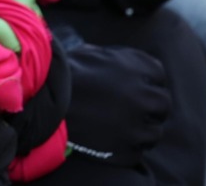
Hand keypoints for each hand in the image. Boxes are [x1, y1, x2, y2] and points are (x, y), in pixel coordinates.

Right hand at [64, 42, 170, 166]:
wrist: (43, 100)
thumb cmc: (66, 74)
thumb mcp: (94, 54)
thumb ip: (119, 60)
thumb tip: (128, 65)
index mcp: (139, 68)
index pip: (158, 75)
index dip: (146, 80)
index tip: (135, 86)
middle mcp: (145, 96)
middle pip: (162, 104)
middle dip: (150, 106)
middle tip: (131, 108)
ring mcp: (138, 126)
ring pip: (154, 132)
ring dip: (142, 129)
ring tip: (122, 126)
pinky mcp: (126, 150)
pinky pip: (137, 152)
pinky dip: (128, 148)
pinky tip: (113, 139)